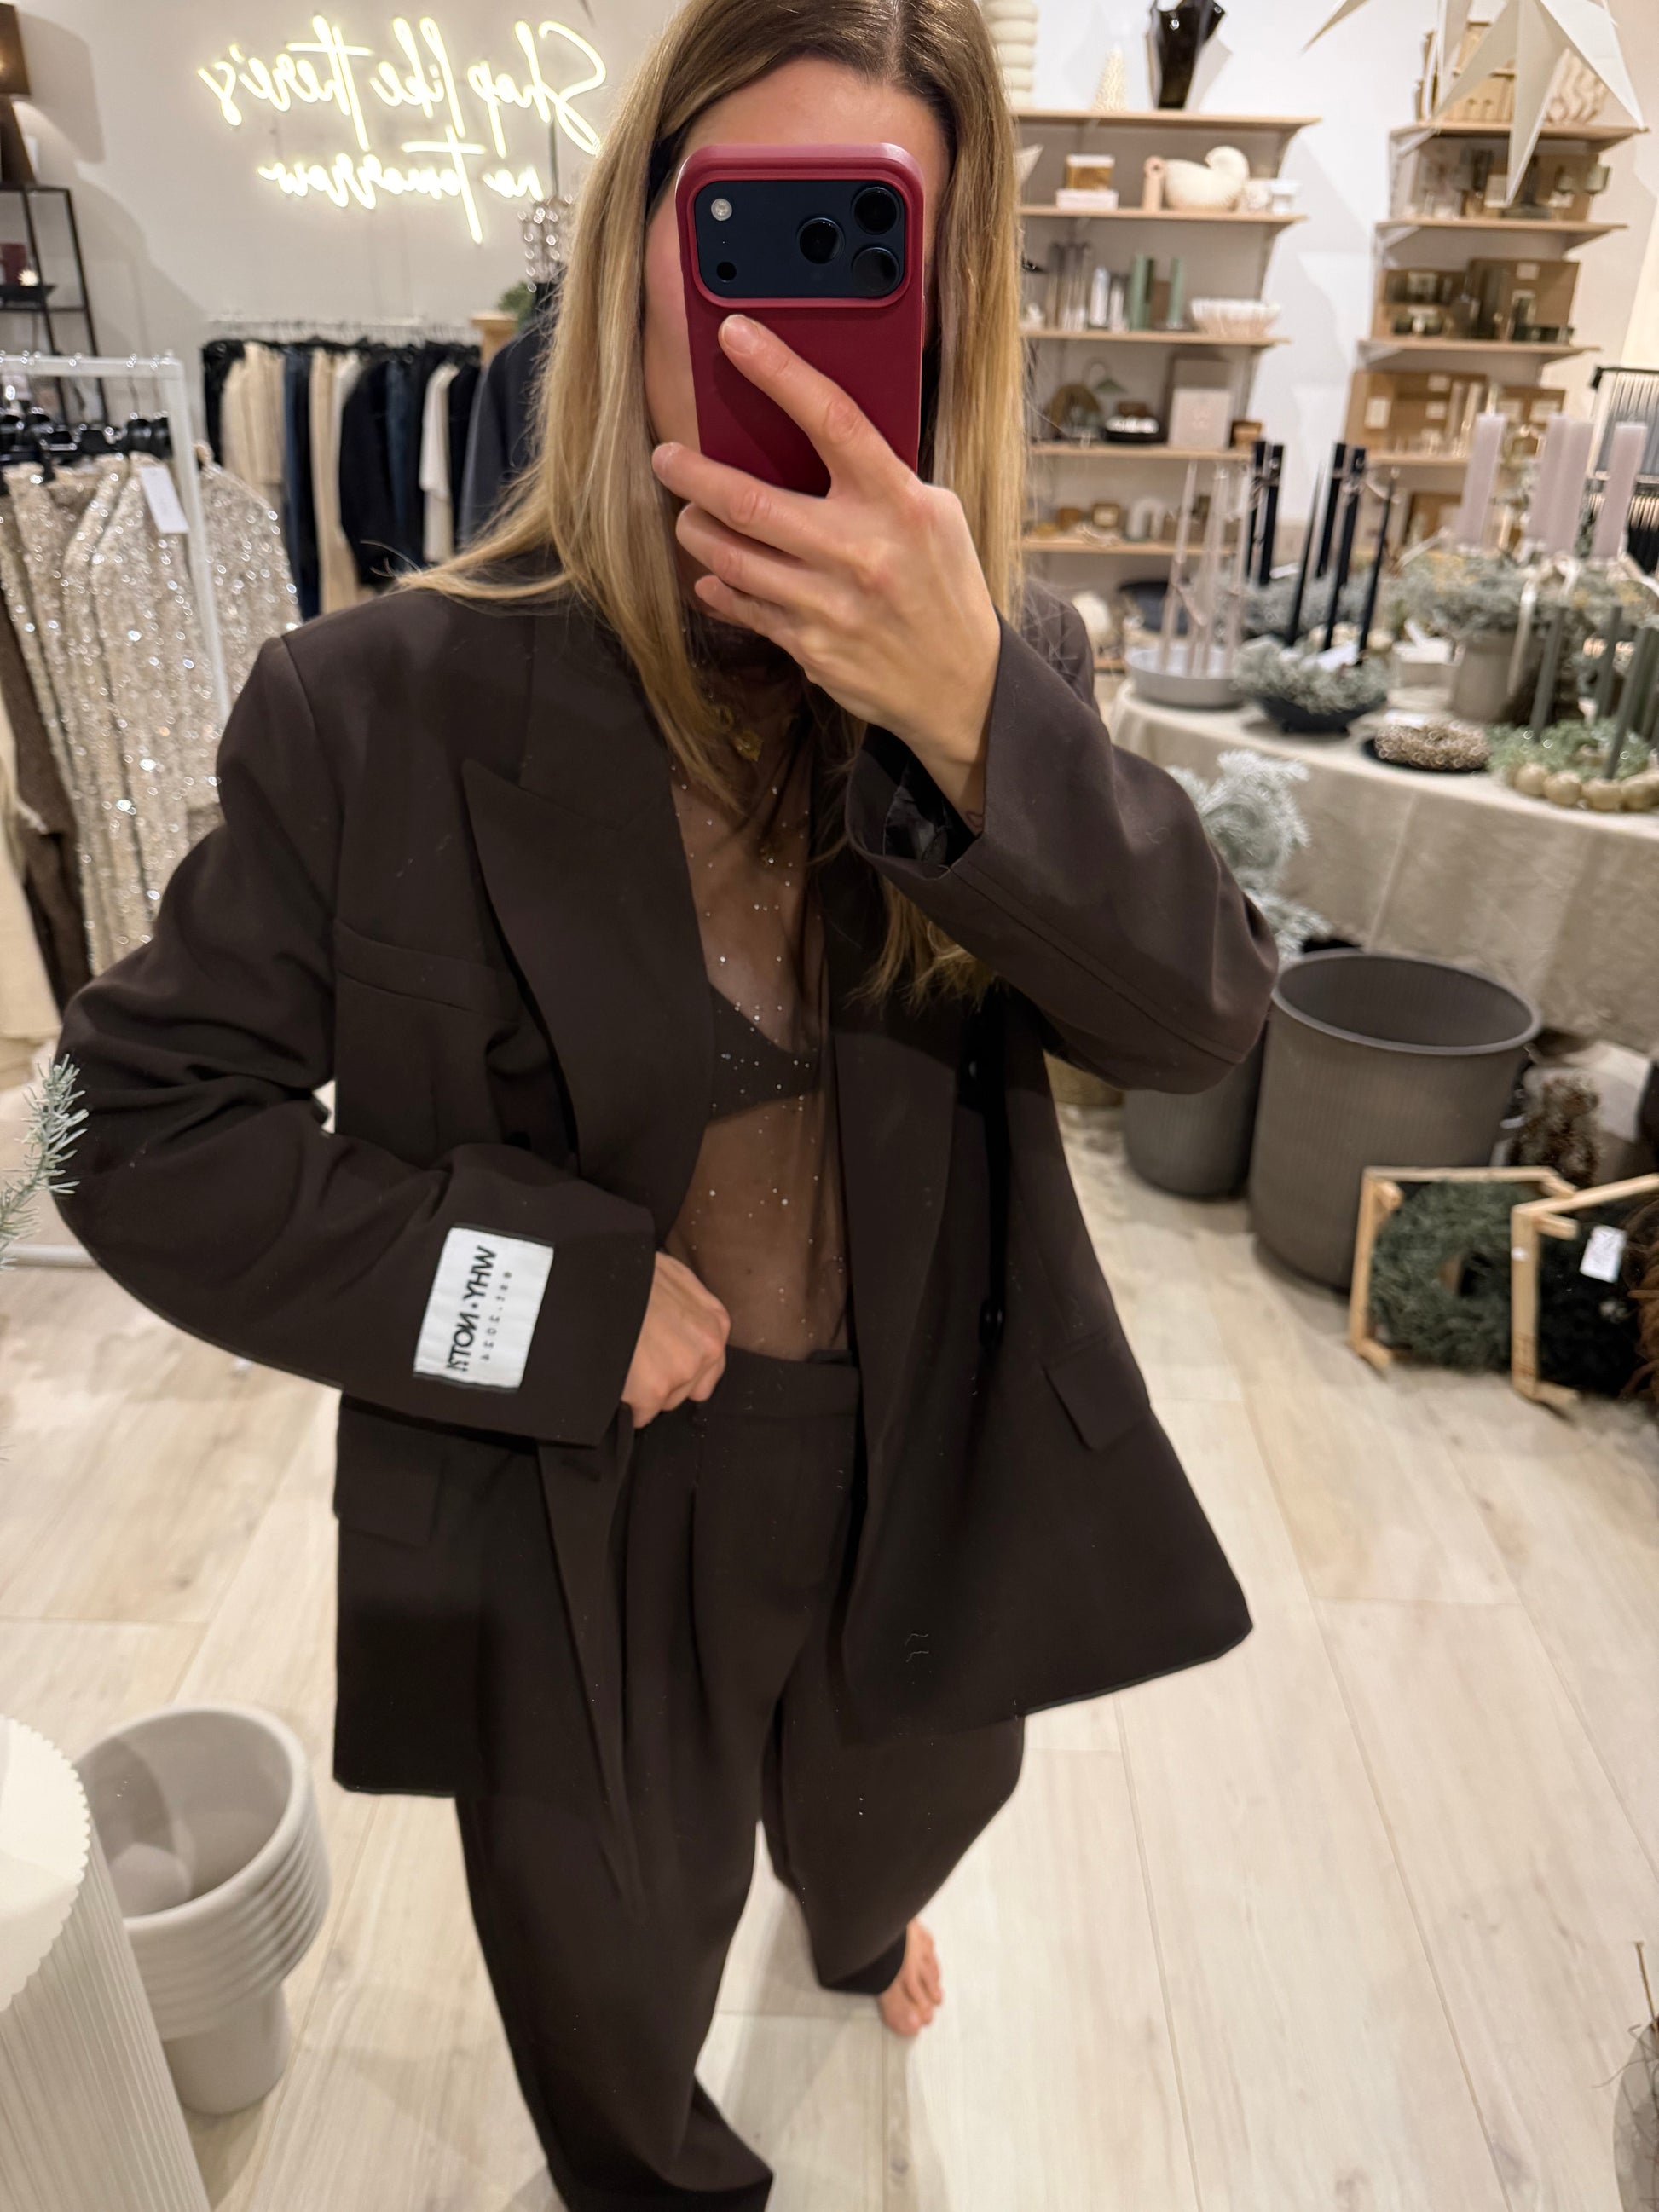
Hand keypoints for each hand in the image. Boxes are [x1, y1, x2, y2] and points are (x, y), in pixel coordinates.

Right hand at [623, 1252, 730, 1424]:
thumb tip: (679, 1325)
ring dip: (643, 1392)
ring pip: (663, 1402)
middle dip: (662, 1380)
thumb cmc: (631, 1275)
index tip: (660, 1361)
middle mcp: (707, 1350)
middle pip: (686, 1388)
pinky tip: (613, 1378)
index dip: (680, 1365)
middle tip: (636, 1360)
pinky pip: (639, 1415)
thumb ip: (687, 1307)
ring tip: (622, 1363)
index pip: (709, 1367)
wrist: (598, 1280)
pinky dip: (624, 1404)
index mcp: (715, 1323)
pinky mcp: (653, 1392)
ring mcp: (682, 1372)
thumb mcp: (672, 1278)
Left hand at [649, 314, 1001, 822]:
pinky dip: (721, 587)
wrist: (962, 685)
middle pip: (751, 501)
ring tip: (688, 516)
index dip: (778, 371)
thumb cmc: (944, 587)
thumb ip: (879, 478)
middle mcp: (861, 552)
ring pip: (733, 558)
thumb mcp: (935, 516)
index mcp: (898, 504)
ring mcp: (830, 605)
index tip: (735, 335)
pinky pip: (746, 608)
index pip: (831, 420)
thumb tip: (811, 435)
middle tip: (666, 457)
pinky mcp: (811, 648)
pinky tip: (712, 575)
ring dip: (697, 532)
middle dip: (693, 474)